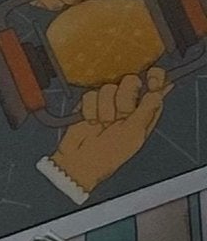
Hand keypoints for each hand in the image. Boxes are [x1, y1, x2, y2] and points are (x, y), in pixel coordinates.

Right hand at [49, 68, 170, 198]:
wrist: (80, 164)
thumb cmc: (109, 156)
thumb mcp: (135, 134)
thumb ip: (148, 110)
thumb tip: (160, 90)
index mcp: (145, 110)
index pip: (156, 83)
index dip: (155, 77)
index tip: (150, 82)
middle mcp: (128, 103)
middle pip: (131, 81)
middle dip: (124, 100)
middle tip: (120, 117)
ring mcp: (108, 102)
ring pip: (109, 88)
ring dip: (104, 109)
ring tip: (102, 124)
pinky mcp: (89, 104)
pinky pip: (90, 95)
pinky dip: (90, 110)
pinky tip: (91, 122)